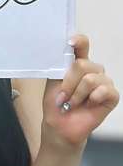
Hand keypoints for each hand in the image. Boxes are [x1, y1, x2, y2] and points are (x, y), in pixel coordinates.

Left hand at [42, 34, 119, 150]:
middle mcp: (92, 70)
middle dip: (69, 83)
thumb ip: (60, 65)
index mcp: (77, 63)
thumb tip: (63, 50)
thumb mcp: (53, 80)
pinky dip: (92, 98)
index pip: (82, 45)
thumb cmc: (56, 102)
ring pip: (91, 79)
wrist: (60, 124)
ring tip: (72, 103)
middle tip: (63, 96)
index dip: (78, 41)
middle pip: (83, 64)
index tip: (70, 42)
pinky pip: (106, 90)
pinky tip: (88, 104)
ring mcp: (103, 82)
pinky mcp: (111, 96)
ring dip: (77, 94)